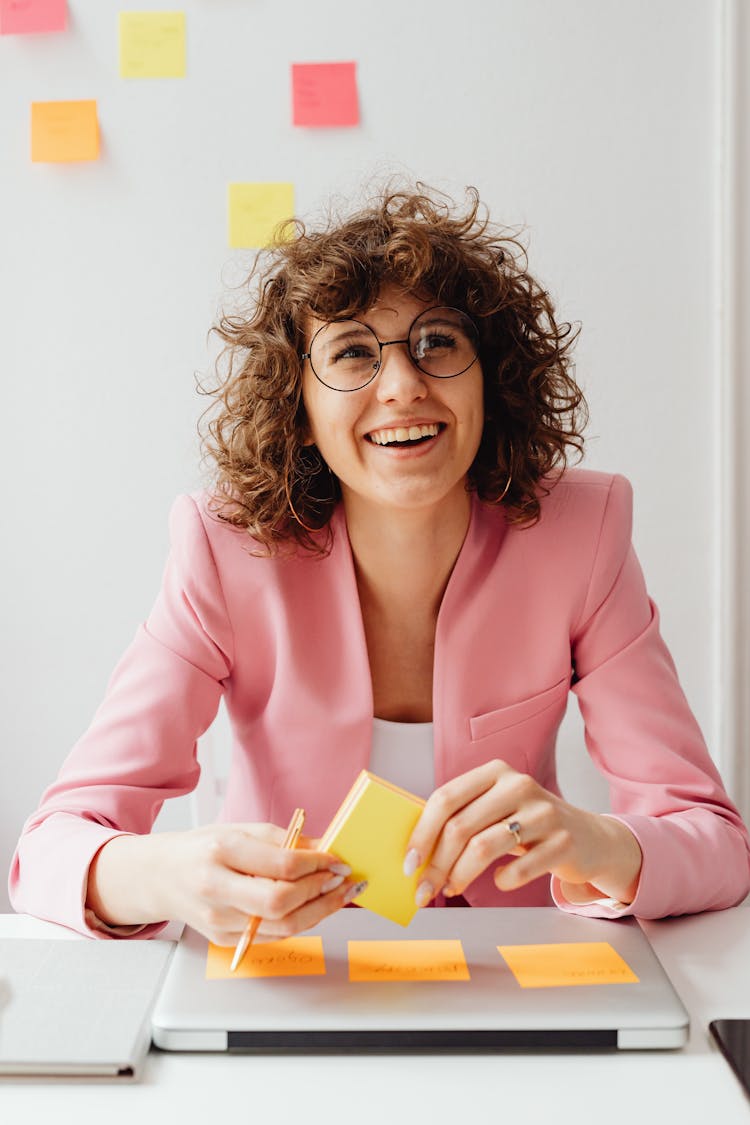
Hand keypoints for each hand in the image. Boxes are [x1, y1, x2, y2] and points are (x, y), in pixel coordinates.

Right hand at [86, 823, 360, 944]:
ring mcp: (219, 920)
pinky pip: (274, 935)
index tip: (337, 859)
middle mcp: (216, 888)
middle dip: (320, 892)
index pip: (280, 864)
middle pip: (280, 902)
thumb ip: (283, 839)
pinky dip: (300, 921)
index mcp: (220, 851)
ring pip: (282, 927)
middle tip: (340, 879)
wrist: (161, 876)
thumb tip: (325, 848)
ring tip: (337, 894)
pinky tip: (314, 906)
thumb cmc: (202, 848)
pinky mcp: (224, 940)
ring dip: (319, 911)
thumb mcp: (240, 830)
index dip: (316, 864)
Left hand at [404, 760, 641, 907]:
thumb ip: (463, 817)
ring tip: (452, 888)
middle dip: (436, 864)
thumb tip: (415, 852)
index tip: (408, 863)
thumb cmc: (528, 825)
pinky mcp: (564, 841)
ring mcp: (544, 812)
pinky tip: (498, 883)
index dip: (422, 833)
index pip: (445, 798)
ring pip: (484, 848)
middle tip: (424, 889)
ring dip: (459, 876)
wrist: (590, 838)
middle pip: (460, 827)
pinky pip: (519, 870)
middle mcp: (519, 784)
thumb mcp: (497, 808)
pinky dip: (501, 882)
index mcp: (495, 771)